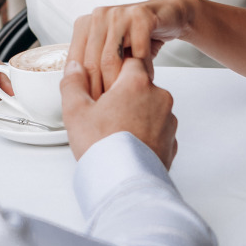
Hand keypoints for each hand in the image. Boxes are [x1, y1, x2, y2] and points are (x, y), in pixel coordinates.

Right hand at [61, 59, 177, 168]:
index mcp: (137, 84)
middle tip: (105, 114)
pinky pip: (158, 130)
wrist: (125, 184)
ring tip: (115, 133)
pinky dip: (146, 134)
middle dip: (125, 96)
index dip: (115, 71)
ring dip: (137, 115)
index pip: (130, 61)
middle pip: (140, 86)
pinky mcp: (172, 142)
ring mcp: (168, 121)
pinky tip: (128, 145)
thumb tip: (74, 68)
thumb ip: (73, 84)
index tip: (105, 83)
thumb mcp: (76, 112)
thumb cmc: (103, 148)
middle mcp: (159, 98)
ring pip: (151, 109)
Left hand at [68, 0, 196, 96]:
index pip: (75, 61)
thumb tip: (80, 97)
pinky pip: (137, 53)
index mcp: (85, 24)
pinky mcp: (141, 17)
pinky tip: (145, 80)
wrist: (167, 14)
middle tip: (105, 110)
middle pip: (91, 63)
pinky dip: (142, 71)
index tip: (87, 108)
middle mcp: (99, 16)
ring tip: (126, 98)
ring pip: (111, 59)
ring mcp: (119, 15)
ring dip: (119, 84)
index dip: (81, 88)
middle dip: (98, 91)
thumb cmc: (137, 36)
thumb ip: (95, 66)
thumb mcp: (112, 49)